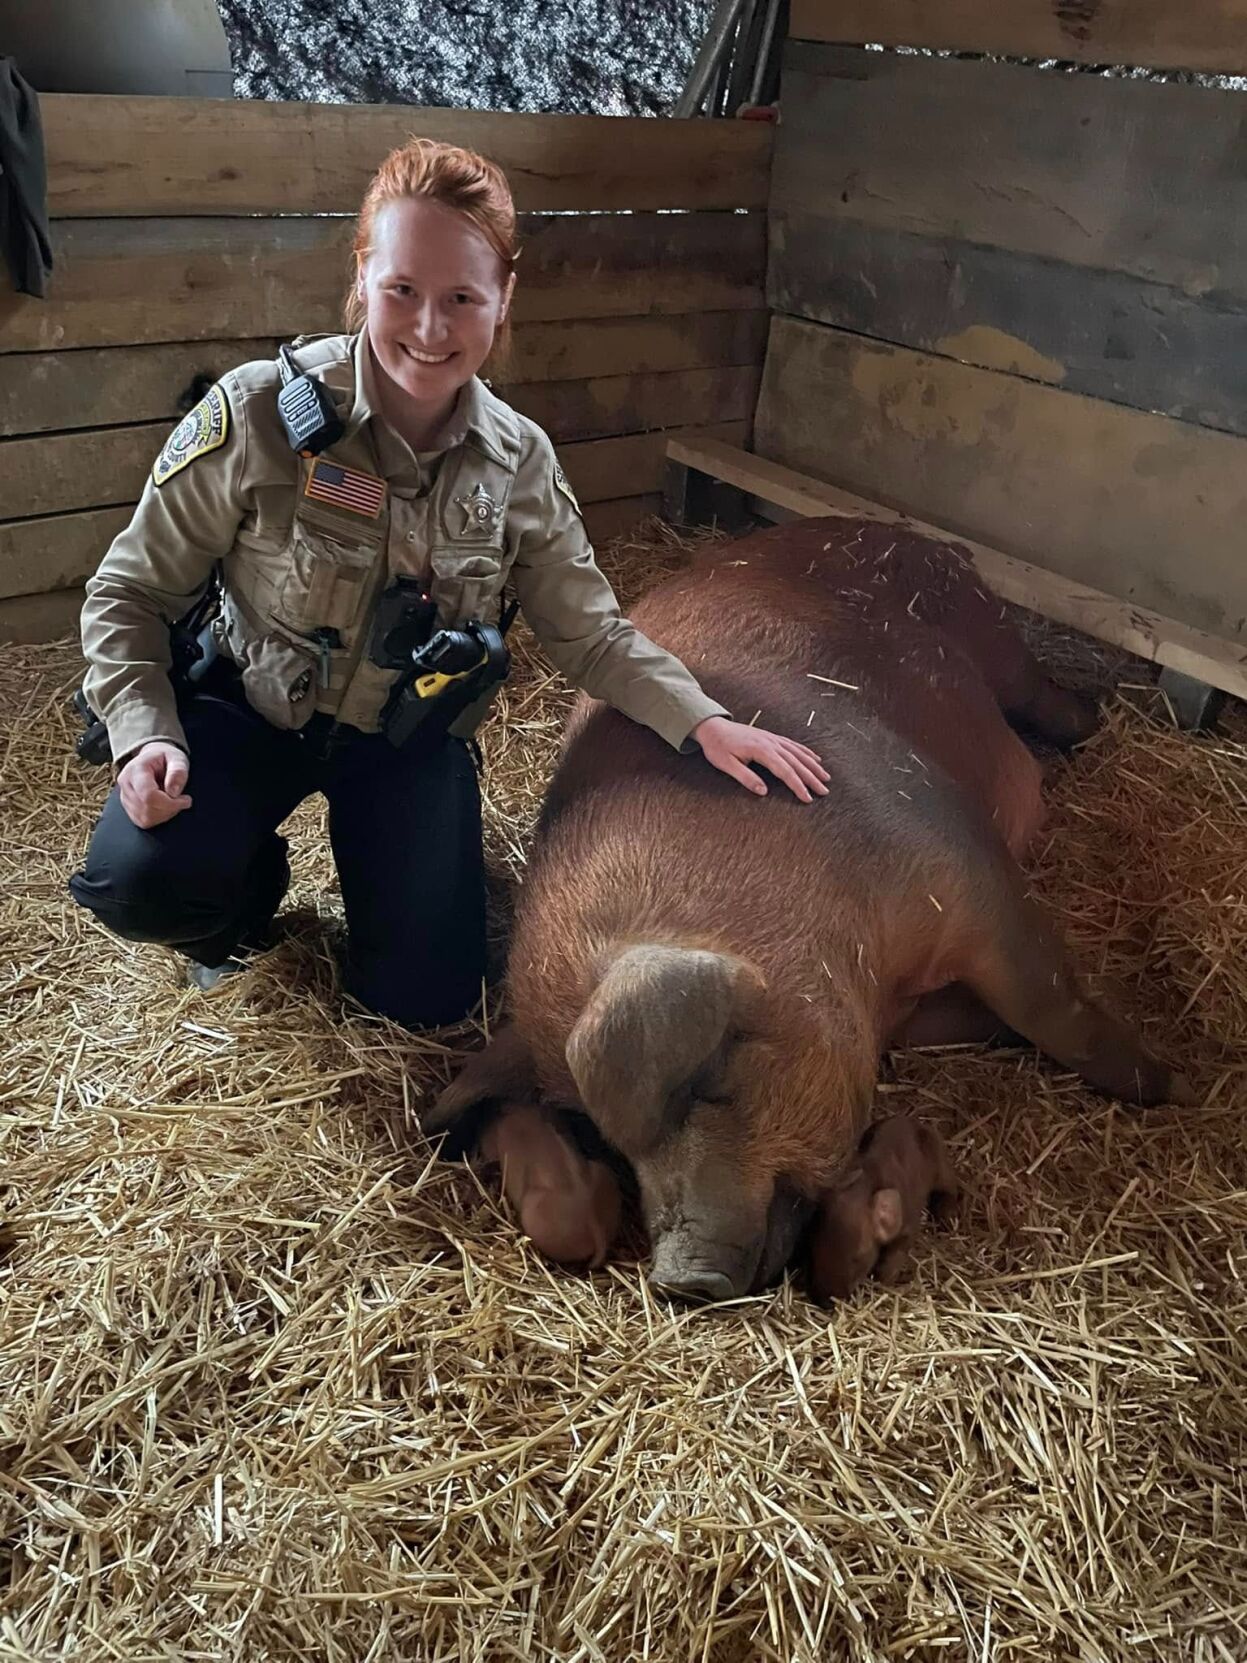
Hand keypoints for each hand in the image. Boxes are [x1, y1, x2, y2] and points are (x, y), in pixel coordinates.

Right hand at [117, 741, 192, 828]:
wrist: (153, 759)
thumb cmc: (165, 758)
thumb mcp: (177, 758)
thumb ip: (178, 772)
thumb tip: (173, 792)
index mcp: (135, 770)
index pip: (149, 796)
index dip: (170, 803)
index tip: (186, 799)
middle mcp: (126, 784)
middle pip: (147, 809)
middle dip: (170, 808)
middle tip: (181, 799)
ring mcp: (124, 797)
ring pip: (145, 818)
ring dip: (165, 814)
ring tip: (172, 800)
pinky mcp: (128, 808)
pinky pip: (144, 821)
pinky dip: (158, 817)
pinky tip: (164, 806)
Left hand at [692, 716, 829, 802]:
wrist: (713, 727)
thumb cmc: (717, 747)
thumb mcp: (727, 765)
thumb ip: (746, 777)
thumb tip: (763, 791)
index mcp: (761, 750)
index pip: (785, 771)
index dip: (797, 785)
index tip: (807, 798)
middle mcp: (771, 743)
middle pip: (796, 762)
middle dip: (812, 778)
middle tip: (824, 791)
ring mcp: (773, 739)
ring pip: (798, 753)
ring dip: (813, 766)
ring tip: (826, 778)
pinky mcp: (771, 737)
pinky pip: (793, 745)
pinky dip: (806, 752)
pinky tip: (815, 759)